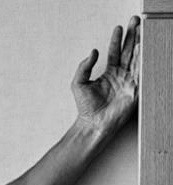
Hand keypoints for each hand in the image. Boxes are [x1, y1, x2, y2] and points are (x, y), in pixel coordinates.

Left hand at [71, 16, 139, 134]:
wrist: (93, 123)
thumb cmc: (86, 108)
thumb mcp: (78, 83)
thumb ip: (84, 66)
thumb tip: (93, 52)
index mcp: (110, 73)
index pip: (115, 52)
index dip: (117, 39)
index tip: (118, 28)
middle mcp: (120, 75)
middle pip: (128, 51)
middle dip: (132, 36)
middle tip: (135, 22)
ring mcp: (128, 82)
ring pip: (136, 59)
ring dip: (139, 45)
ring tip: (141, 31)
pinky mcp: (134, 90)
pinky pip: (139, 73)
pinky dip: (142, 61)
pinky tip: (142, 50)